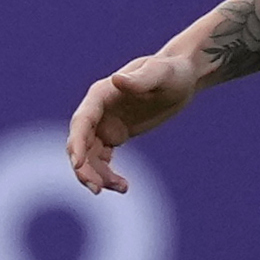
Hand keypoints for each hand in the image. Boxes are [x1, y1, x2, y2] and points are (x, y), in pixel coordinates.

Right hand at [66, 50, 203, 193]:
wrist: (184, 77)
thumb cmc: (173, 71)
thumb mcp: (161, 73)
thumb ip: (141, 79)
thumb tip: (116, 79)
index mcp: (100, 94)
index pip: (82, 122)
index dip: (76, 143)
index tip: (78, 164)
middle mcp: (97, 111)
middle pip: (80, 143)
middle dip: (84, 167)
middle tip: (97, 189)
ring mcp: (104, 125)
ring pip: (90, 156)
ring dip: (98, 175)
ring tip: (121, 188)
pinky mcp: (115, 135)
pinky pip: (103, 160)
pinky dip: (108, 175)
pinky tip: (123, 187)